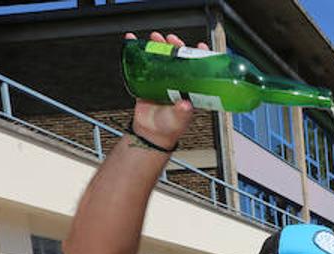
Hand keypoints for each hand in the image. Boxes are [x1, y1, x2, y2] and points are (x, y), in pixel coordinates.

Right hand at [126, 32, 200, 147]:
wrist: (151, 134)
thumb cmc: (170, 128)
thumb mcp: (179, 120)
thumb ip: (182, 113)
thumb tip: (185, 105)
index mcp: (190, 90)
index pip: (198, 69)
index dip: (199, 56)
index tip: (200, 46)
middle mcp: (177, 83)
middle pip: (178, 58)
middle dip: (176, 46)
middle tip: (173, 40)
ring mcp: (162, 80)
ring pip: (161, 58)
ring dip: (159, 45)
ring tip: (156, 38)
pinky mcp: (147, 81)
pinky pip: (142, 64)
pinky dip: (137, 51)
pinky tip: (133, 42)